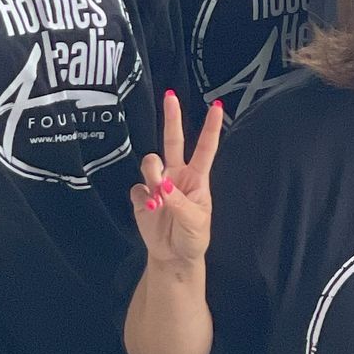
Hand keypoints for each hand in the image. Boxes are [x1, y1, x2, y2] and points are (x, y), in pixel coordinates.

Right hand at [129, 90, 221, 270]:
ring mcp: (158, 184)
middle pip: (172, 140)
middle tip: (170, 96)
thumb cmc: (192, 237)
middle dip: (171, 118)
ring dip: (153, 173)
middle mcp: (176, 175)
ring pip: (150, 162)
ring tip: (159, 194)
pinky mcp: (142, 197)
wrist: (173, 257)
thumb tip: (163, 185)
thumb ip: (178, 202)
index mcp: (196, 178)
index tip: (216, 106)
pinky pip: (137, 188)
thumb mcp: (194, 221)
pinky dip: (143, 197)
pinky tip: (150, 209)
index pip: (205, 148)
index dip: (210, 128)